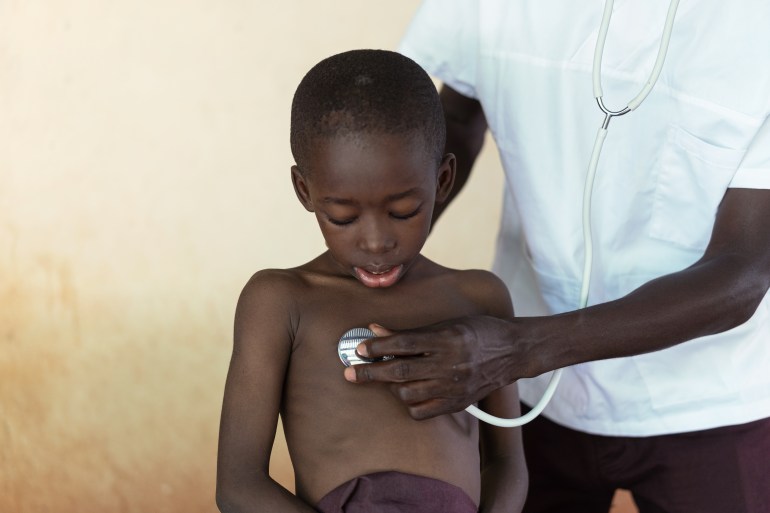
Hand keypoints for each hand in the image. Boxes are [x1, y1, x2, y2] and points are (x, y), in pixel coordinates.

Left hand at [343, 316, 524, 418]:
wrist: (514, 352)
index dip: (378, 346)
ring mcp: (454, 388)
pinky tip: (405, 394)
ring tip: (384, 378)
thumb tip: (376, 329)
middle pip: (400, 372)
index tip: (359, 348)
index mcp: (448, 339)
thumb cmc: (480, 331)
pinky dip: (408, 404)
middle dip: (370, 373)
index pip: (404, 344)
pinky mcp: (457, 404)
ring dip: (389, 387)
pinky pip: (423, 412)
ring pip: (408, 394)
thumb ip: (412, 332)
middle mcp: (450, 365)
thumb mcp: (448, 323)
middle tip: (349, 372)